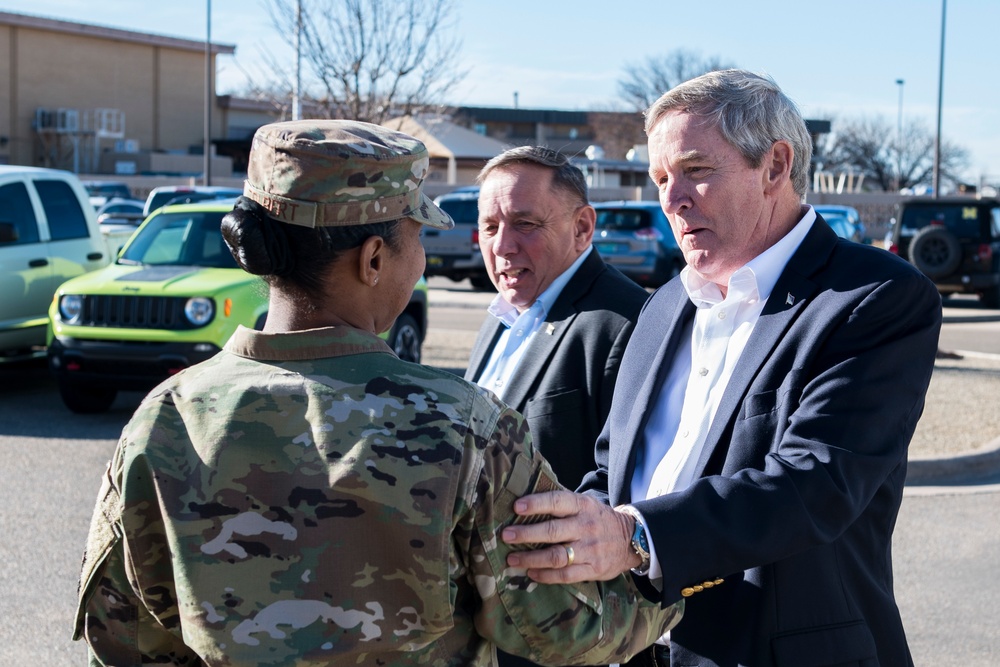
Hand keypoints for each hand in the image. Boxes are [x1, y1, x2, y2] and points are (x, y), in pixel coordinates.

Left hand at [501, 490, 640, 582]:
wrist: (632, 539)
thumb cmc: (597, 519)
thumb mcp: (585, 504)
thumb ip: (561, 504)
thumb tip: (524, 504)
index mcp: (583, 506)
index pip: (557, 502)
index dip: (536, 504)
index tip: (516, 507)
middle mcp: (586, 527)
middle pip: (553, 531)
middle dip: (527, 534)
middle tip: (506, 535)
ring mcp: (590, 550)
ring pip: (556, 556)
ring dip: (531, 558)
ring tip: (512, 559)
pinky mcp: (593, 569)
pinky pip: (566, 575)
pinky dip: (546, 576)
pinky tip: (531, 573)